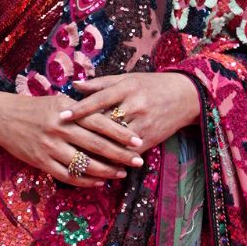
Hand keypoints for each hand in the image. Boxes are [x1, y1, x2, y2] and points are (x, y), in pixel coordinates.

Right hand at [0, 91, 146, 187]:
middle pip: (96, 145)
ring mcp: (50, 146)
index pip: (99, 122)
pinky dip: (85, 181)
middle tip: (138, 161)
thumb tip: (112, 116)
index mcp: (67, 109)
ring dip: (106, 171)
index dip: (120, 133)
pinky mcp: (41, 162)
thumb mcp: (60, 101)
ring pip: (84, 163)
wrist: (3, 117)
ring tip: (121, 173)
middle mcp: (60, 128)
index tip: (138, 141)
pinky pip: (67, 175)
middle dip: (120, 155)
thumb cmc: (37, 108)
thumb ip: (83, 109)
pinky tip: (98, 182)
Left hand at [60, 73, 200, 153]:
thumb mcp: (126, 79)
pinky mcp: (150, 139)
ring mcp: (143, 124)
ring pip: (116, 141)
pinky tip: (99, 166)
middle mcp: (134, 106)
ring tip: (75, 158)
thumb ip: (100, 84)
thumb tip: (74, 85)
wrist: (184, 96)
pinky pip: (128, 153)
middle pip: (105, 123)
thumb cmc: (150, 85)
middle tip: (62, 142)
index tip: (61, 116)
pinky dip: (114, 160)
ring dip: (97, 151)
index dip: (80, 109)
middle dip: (84, 133)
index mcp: (126, 88)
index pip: (99, 99)